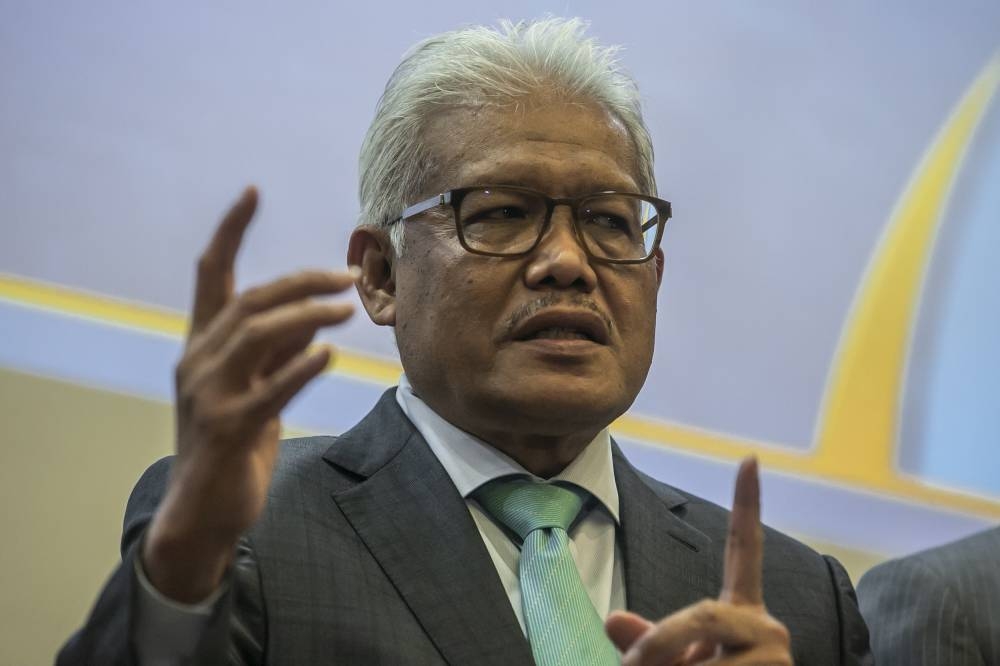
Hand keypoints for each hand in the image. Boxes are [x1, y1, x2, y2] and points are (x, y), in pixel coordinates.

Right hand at [142, 187, 357, 601]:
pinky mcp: (228, 429)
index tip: (252, 192)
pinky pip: (269, 389)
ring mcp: (208, 395)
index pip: (210, 273)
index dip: (230, 231)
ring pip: (256, 334)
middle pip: (249, 300)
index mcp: (202, 344)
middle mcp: (198, 360)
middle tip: (347, 276)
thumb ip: (276, 351)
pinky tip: (329, 354)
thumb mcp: (256, 387)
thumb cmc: (233, 444)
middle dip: (300, 281)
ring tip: (347, 308)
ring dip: (307, 315)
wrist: (202, 511)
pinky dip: (300, 368)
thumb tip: (314, 315)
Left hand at [606, 458, 791, 664]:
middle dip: (660, 643)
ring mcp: (779, 655)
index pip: (745, 549)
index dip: (747, 504)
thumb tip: (614, 621)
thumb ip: (650, 642)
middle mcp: (767, 627)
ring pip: (707, 662)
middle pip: (702, 614)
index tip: (750, 458)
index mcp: (742, 612)